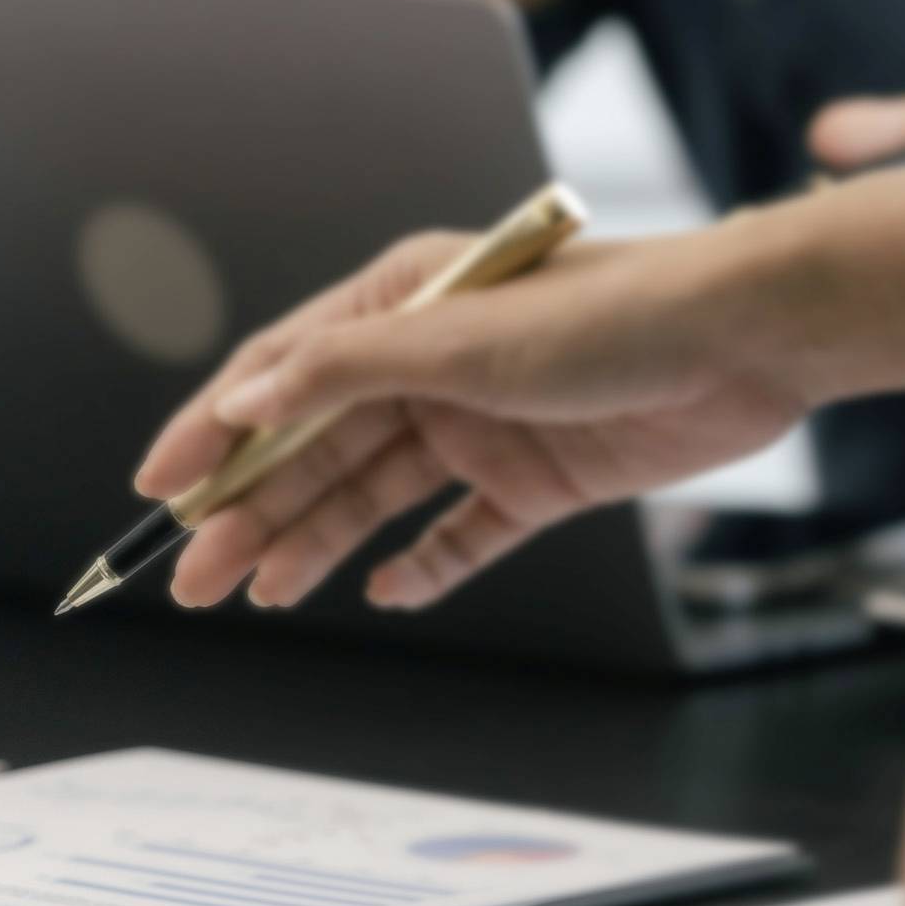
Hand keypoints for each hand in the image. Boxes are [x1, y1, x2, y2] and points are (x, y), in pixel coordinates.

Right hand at [133, 224, 810, 611]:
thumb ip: (340, 372)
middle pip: (315, 450)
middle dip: (250, 513)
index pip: (276, 375)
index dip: (210, 432)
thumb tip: (240, 403)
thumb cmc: (605, 312)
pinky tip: (383, 590)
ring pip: (372, 497)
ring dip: (314, 544)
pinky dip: (422, 563)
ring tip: (261, 597)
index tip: (155, 489)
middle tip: (193, 581)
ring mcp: (480, 425)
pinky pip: (460, 533)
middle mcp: (428, 367)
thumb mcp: (455, 338)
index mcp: (396, 308)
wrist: (749, 340)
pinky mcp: (536, 480)